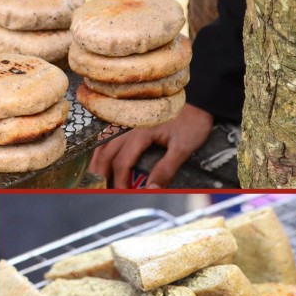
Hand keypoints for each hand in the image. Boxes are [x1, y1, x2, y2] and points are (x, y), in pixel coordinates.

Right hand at [89, 104, 213, 188]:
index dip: (120, 182)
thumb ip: (166, 169)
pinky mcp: (129, 121)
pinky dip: (101, 149)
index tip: (122, 194)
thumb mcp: (183, 148)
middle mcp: (129, 127)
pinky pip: (108, 135)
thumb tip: (151, 188)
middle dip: (102, 175)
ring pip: (103, 144)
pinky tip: (100, 157)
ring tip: (95, 177)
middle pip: (106, 154)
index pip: (122, 163)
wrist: (199, 101)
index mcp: (141, 134)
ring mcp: (127, 123)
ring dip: (97, 162)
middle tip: (101, 190)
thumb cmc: (192, 122)